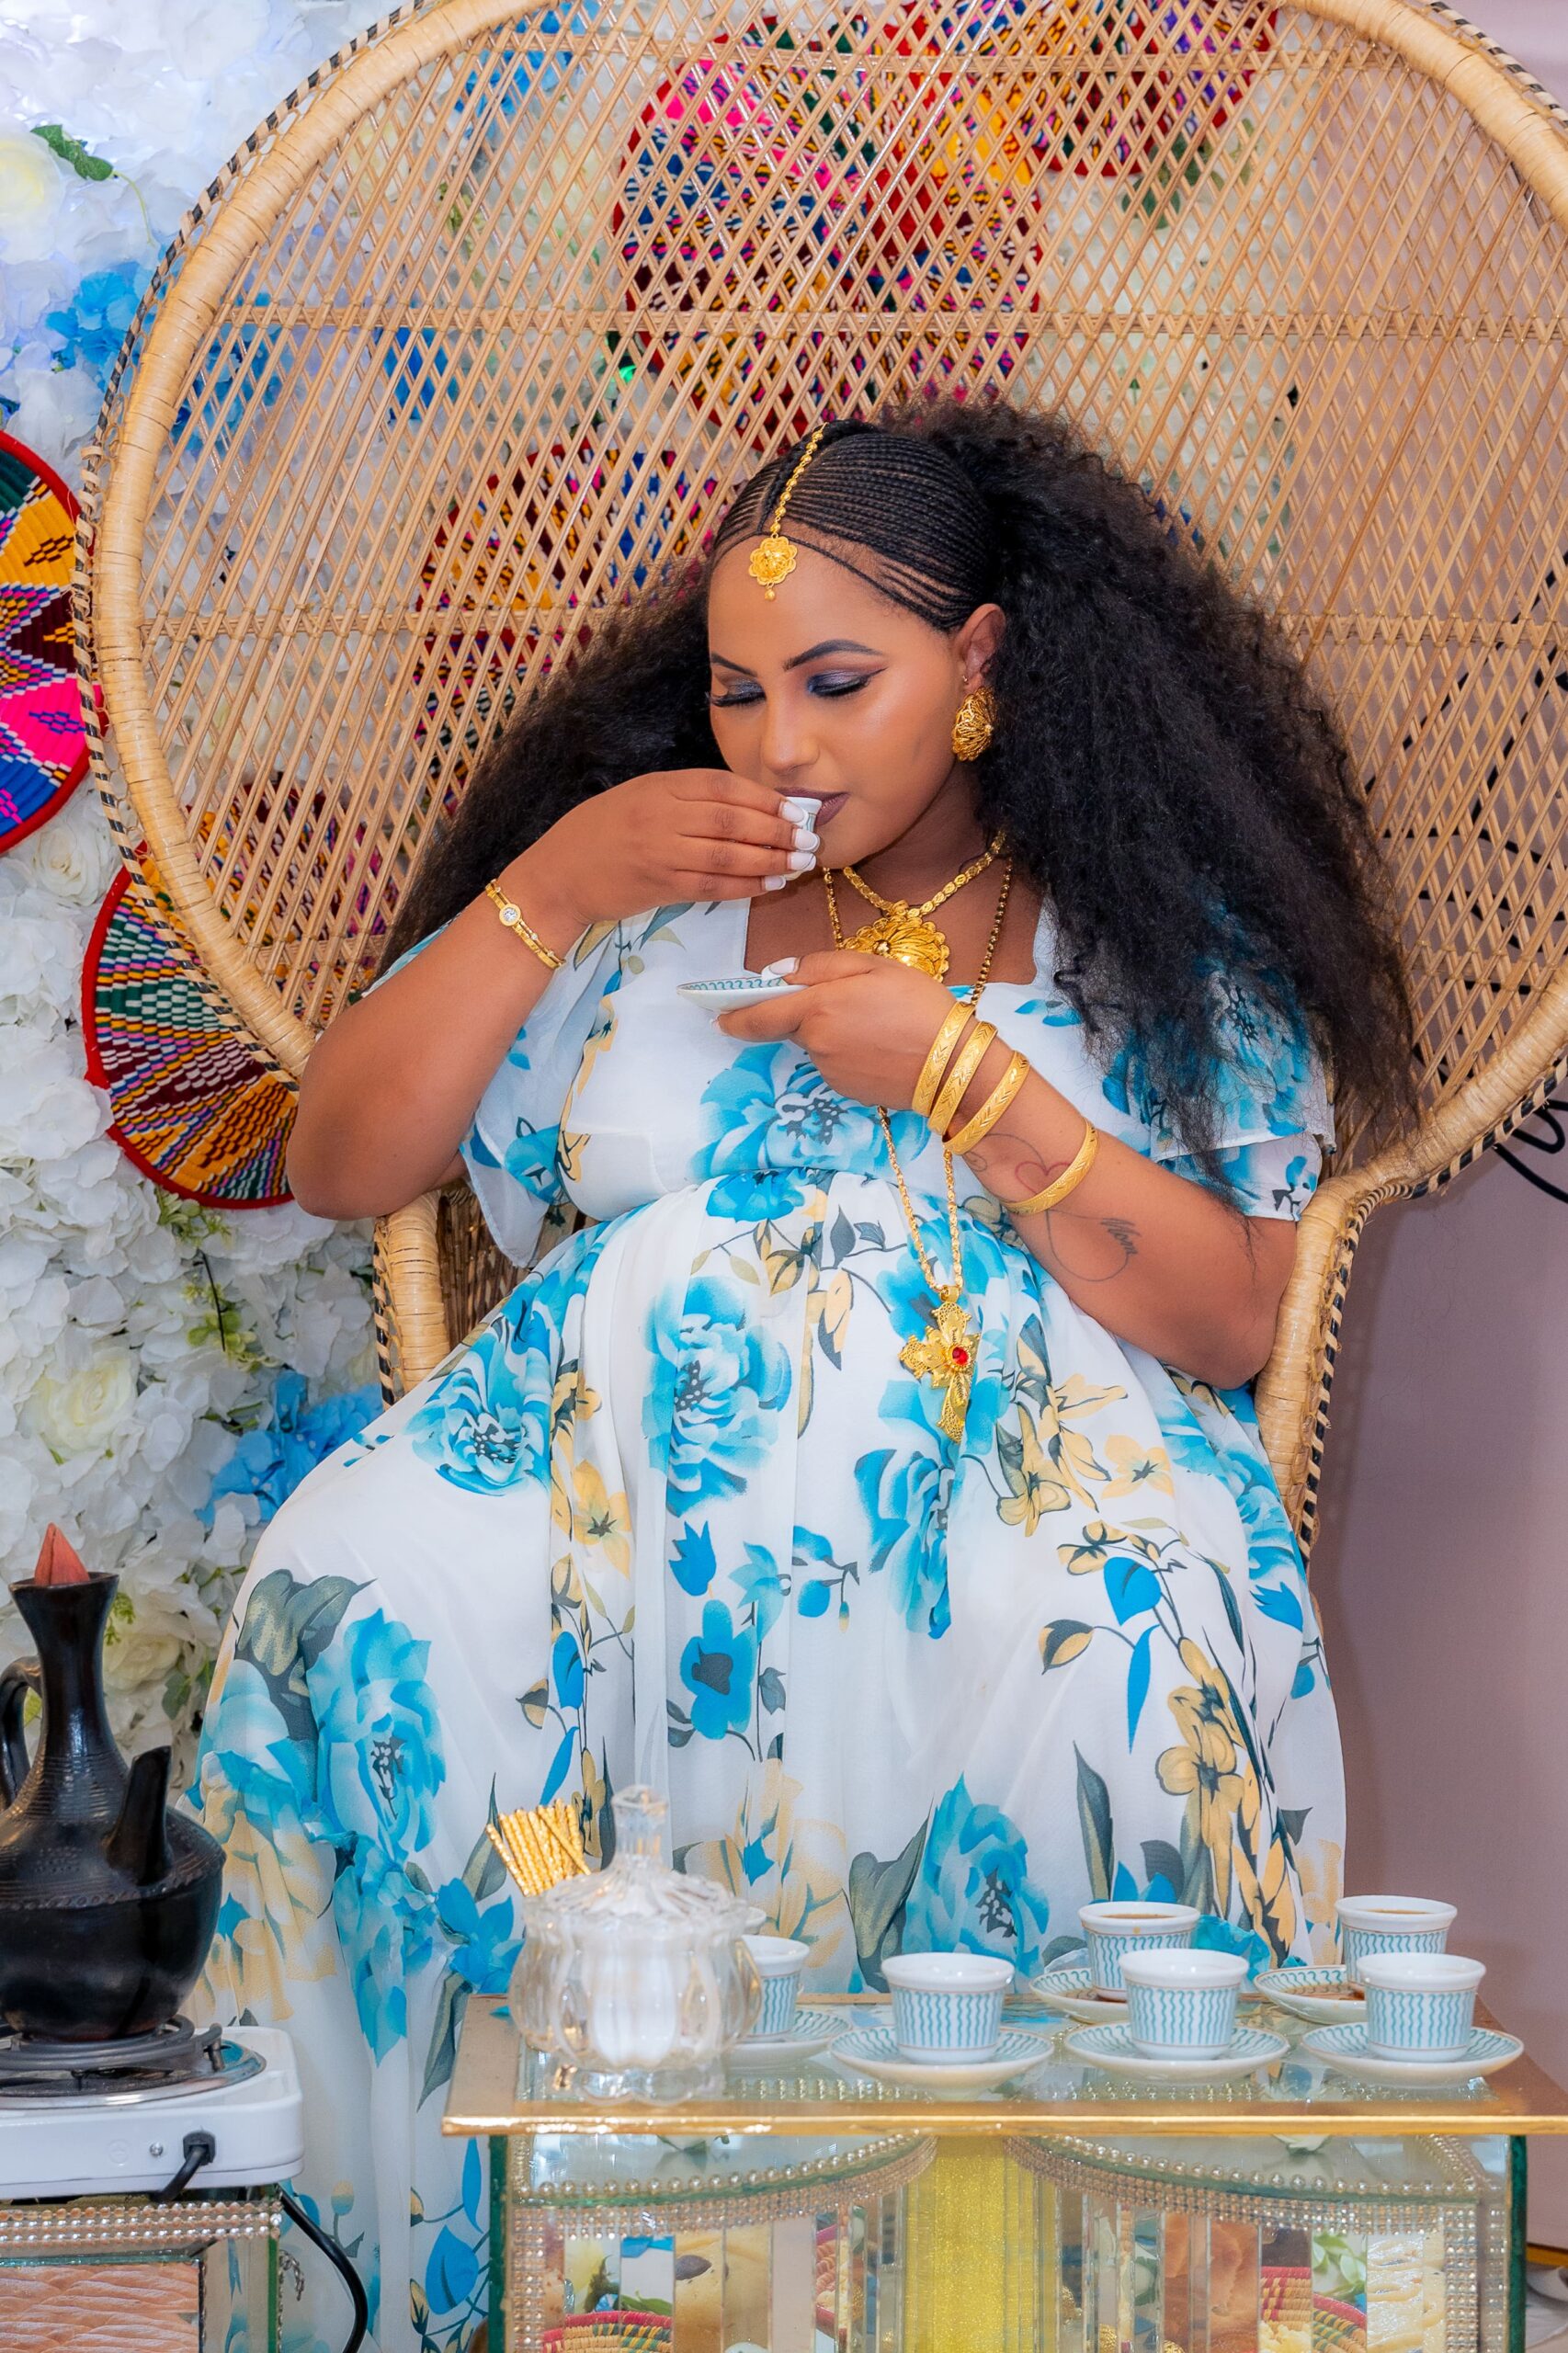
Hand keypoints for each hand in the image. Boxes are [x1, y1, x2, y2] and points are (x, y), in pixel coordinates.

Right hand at [517, 769, 818, 932]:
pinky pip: (712, 886)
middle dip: (776, 830)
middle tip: (808, 840)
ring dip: (769, 860)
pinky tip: (769, 885)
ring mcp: (659, 852)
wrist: (558, 875)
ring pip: (727, 855)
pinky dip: (745, 886)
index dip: (764, 799)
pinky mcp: (659, 887)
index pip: (723, 787)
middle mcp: (661, 816)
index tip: (795, 809)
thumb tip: (748, 808)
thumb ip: (686, 799)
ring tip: (799, 864)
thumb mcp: (640, 798)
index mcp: (659, 787)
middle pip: (732, 821)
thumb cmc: (602, 834)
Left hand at [718, 950, 958, 1109]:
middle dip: (809, 1014)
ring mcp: (828, 1071)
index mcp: (816, 1008)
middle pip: (793, 1026)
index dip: (734, 1017)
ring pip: (817, 1044)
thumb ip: (820, 966)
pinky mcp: (844, 1090)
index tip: (717, 1017)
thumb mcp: (873, 967)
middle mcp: (814, 1043)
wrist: (953, 1065)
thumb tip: (778, 975)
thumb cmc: (918, 1006)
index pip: (759, 1015)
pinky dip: (848, 1052)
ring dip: (833, 1032)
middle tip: (853, 1004)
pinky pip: (834, 1063)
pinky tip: (881, 1045)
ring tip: (878, 1023)